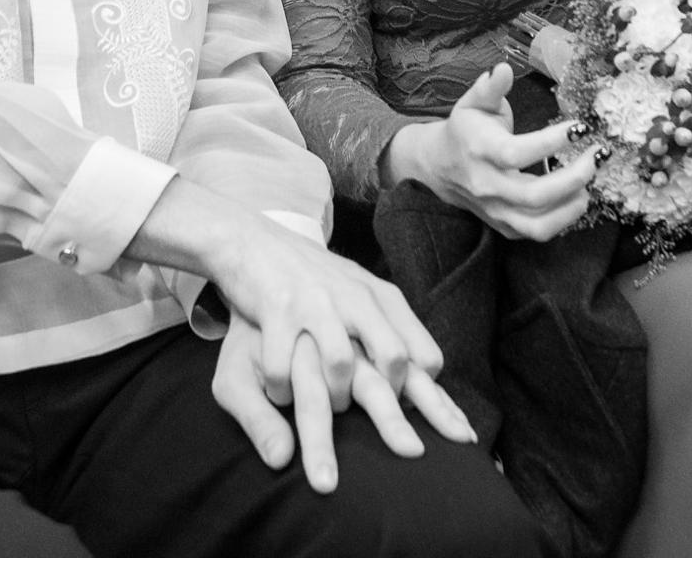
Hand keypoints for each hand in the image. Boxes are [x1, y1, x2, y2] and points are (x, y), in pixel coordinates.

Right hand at [198, 208, 476, 491]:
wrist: (254, 240)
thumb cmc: (315, 279)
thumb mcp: (360, 294)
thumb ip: (393, 330)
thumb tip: (427, 373)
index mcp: (381, 298)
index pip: (423, 352)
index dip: (430, 393)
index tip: (437, 426)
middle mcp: (355, 298)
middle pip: (393, 359)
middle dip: (397, 411)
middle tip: (408, 451)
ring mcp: (316, 303)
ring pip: (341, 366)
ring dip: (335, 398)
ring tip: (327, 412)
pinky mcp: (276, 309)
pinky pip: (284, 365)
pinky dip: (282, 389)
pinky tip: (279, 395)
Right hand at [383, 63, 599, 241]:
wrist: (439, 167)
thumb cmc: (465, 130)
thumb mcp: (473, 102)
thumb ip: (490, 87)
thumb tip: (503, 68)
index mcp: (479, 151)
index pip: (516, 153)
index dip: (551, 142)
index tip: (579, 127)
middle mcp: (486, 185)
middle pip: (534, 195)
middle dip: (574, 177)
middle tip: (597, 156)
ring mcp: (496, 210)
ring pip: (538, 224)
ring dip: (573, 205)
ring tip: (591, 181)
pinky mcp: (505, 226)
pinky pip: (538, 232)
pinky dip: (564, 218)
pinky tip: (577, 195)